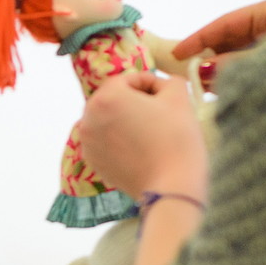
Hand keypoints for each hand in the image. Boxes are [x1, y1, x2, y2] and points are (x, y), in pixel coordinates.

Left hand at [79, 72, 207, 200]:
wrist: (170, 184)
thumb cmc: (176, 137)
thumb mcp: (178, 96)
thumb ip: (166, 80)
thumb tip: (159, 85)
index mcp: (106, 97)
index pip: (128, 79)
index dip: (151, 82)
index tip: (166, 95)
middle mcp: (88, 118)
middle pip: (113, 98)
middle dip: (134, 100)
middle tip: (158, 111)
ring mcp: (87, 142)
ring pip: (106, 120)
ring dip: (125, 119)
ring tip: (149, 130)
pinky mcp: (92, 162)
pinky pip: (104, 141)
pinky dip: (118, 139)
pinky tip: (139, 148)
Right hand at [173, 0, 265, 87]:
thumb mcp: (261, 64)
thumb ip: (229, 66)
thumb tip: (204, 70)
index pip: (225, 22)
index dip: (198, 39)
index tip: (175, 55)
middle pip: (233, 37)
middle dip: (210, 56)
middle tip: (186, 74)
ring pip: (243, 52)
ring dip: (223, 69)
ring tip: (202, 86)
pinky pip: (256, 64)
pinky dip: (239, 76)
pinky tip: (224, 90)